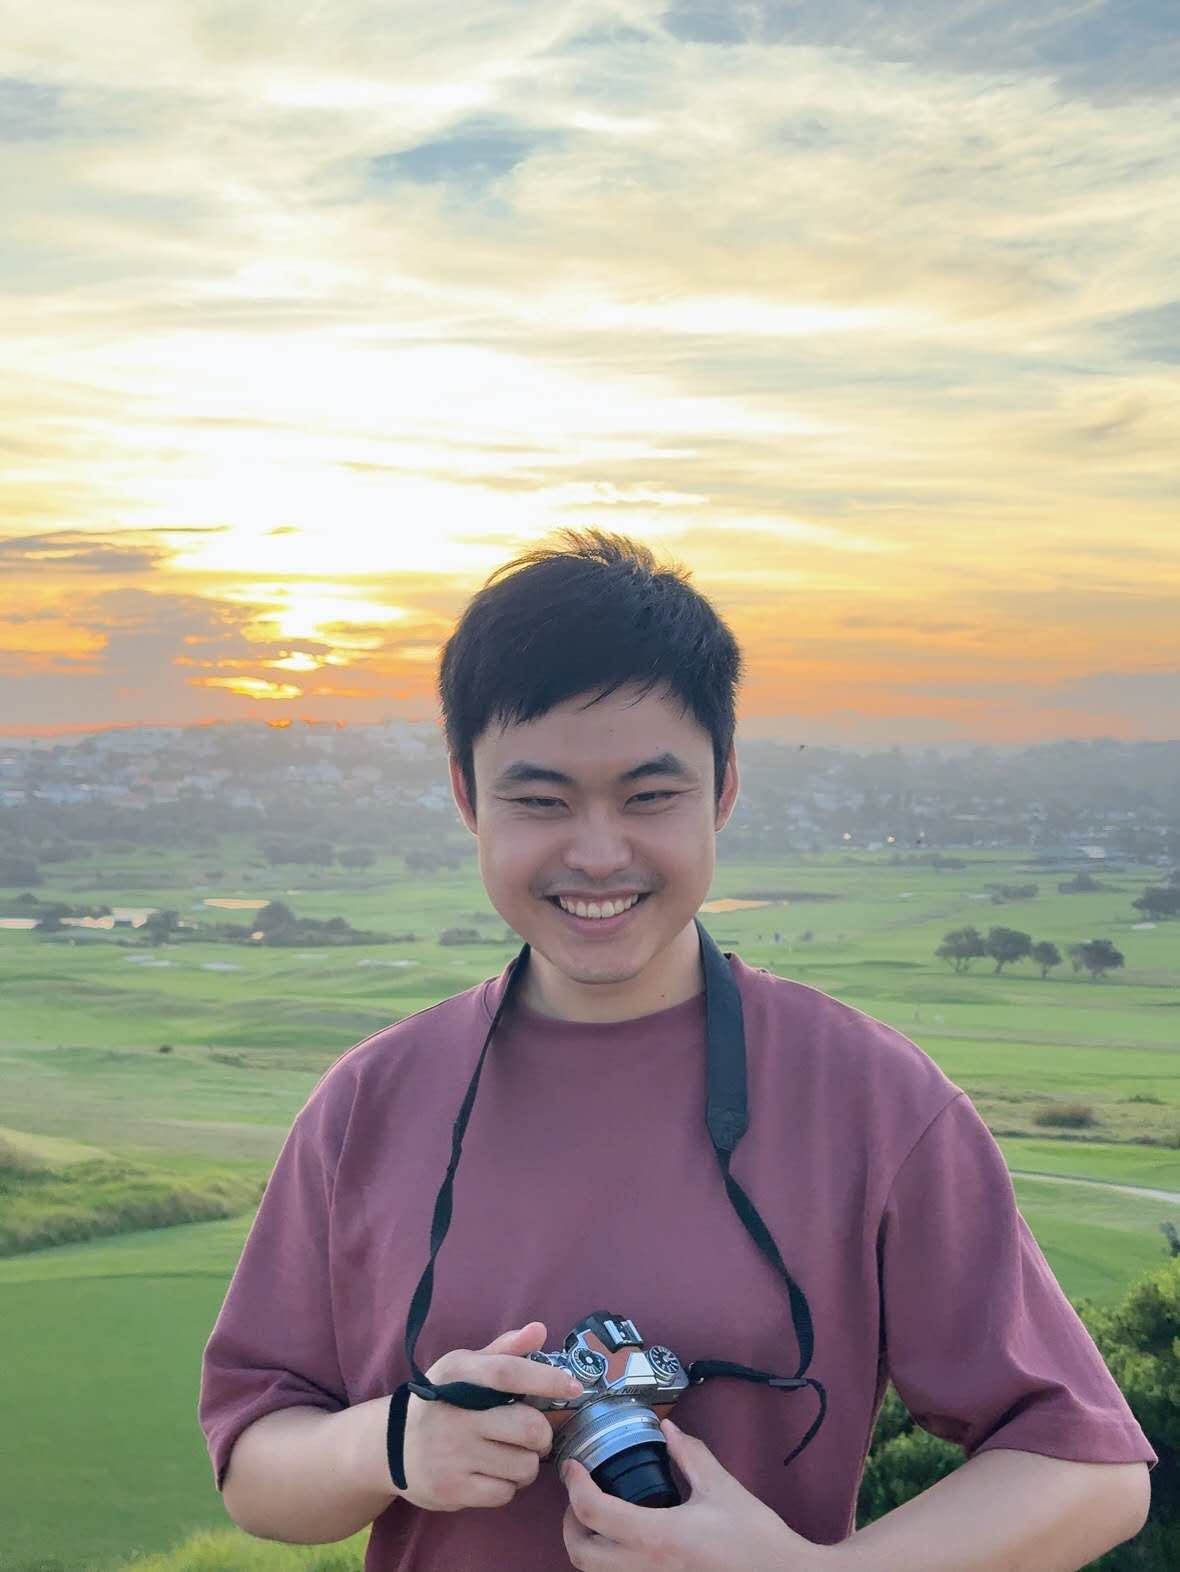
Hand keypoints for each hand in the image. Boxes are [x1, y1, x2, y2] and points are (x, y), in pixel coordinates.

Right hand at [399, 1322, 581, 1512]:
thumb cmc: (440, 1402)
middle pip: (528, 1428)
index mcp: (459, 1375)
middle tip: (536, 1435)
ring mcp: (452, 1455)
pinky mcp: (451, 1490)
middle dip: (543, 1435)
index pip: (509, 1373)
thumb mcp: (463, 1368)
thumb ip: (504, 1351)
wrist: (390, 1446)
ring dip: (527, 1463)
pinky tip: (493, 1473)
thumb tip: (540, 1330)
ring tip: (512, 1455)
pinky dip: (508, 1486)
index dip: (546, 1379)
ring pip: (522, 1466)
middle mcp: (454, 1415)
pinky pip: (504, 1493)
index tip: (573, 1387)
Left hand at [562, 1418, 832, 1570]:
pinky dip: (610, 1561)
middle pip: (580, 1554)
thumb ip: (689, 1454)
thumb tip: (667, 1430)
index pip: (593, 1512)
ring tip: (601, 1517)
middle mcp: (644, 1569)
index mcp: (656, 1537)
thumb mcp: (721, 1487)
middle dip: (570, 1522)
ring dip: (588, 1544)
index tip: (572, 1466)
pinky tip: (625, 1540)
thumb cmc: (754, 1537)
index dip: (574, 1485)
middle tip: (581, 1494)